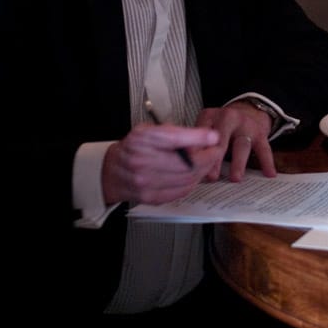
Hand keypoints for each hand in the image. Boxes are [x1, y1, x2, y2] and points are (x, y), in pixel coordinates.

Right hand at [102, 123, 218, 205]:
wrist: (112, 171)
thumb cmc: (133, 148)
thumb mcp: (150, 130)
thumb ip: (175, 133)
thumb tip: (204, 137)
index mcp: (142, 140)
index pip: (173, 139)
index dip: (196, 138)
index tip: (213, 137)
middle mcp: (142, 162)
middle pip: (185, 164)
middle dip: (207, 158)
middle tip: (215, 151)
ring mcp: (146, 182)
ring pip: (187, 179)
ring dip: (202, 171)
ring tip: (206, 162)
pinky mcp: (151, 197)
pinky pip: (181, 191)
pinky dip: (192, 182)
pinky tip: (194, 175)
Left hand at [193, 101, 276, 181]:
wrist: (248, 110)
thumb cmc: (221, 126)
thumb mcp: (206, 127)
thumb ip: (198, 142)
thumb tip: (187, 169)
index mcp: (210, 116)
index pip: (201, 133)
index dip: (197, 151)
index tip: (193, 168)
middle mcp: (228, 117)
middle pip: (221, 139)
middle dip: (216, 159)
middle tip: (212, 176)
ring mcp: (245, 125)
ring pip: (241, 145)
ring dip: (238, 162)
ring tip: (235, 179)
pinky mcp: (260, 133)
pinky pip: (264, 148)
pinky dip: (267, 162)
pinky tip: (269, 174)